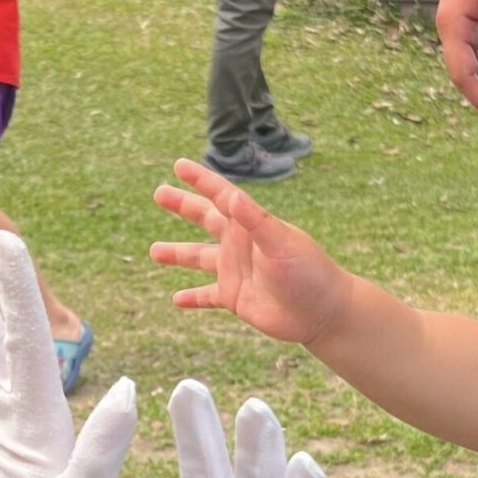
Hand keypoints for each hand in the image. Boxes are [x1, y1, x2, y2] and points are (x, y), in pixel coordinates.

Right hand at [152, 158, 351, 344]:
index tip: (179, 165)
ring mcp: (236, 270)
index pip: (220, 196)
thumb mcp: (281, 242)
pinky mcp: (235, 297)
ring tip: (154, 250)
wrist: (323, 311)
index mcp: (250, 225)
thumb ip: (255, 220)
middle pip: (205, 219)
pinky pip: (207, 296)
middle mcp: (240, 244)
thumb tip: (230, 194)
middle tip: (159, 193)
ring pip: (199, 258)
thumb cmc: (308, 272)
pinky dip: (192, 298)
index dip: (200, 180)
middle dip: (182, 206)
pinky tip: (175, 300)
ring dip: (178, 254)